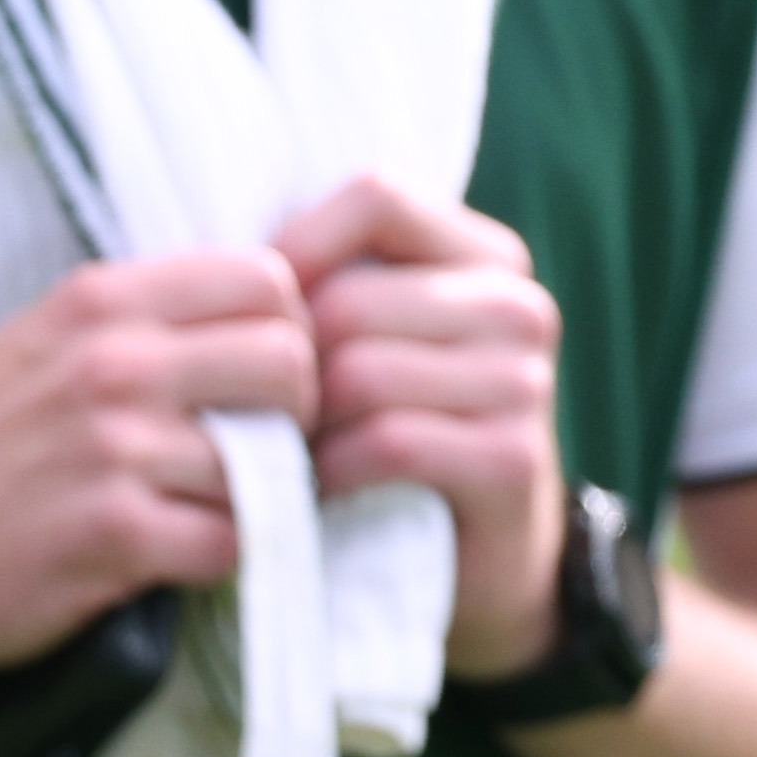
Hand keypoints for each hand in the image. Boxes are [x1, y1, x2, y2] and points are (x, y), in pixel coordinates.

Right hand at [0, 249, 313, 676]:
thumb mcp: (48, 339)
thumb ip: (148, 317)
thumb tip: (271, 307)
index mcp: (101, 302)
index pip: (266, 280)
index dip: (290, 331)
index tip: (262, 377)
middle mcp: (111, 364)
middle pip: (289, 364)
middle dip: (297, 415)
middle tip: (264, 449)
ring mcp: (113, 450)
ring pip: (270, 462)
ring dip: (257, 495)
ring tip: (206, 504)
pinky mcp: (114, 536)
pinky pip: (232, 540)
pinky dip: (222, 553)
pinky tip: (180, 550)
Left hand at [272, 174, 568, 677]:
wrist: (474, 558)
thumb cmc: (394, 433)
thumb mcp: (371, 340)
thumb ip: (329, 282)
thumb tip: (231, 253)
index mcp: (487, 258)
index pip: (377, 197)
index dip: (298, 250)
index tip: (266, 316)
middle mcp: (519, 309)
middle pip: (353, 301)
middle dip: (289, 366)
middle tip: (266, 413)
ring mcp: (525, 384)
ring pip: (364, 372)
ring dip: (307, 427)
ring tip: (289, 453)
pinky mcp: (512, 459)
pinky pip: (389, 441)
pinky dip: (335, 472)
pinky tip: (322, 491)